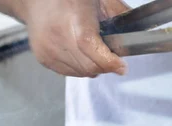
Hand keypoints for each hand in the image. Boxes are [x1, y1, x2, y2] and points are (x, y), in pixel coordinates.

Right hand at [15, 0, 130, 77]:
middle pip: (90, 67)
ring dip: (93, 67)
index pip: (92, 49)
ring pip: (81, 73)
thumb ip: (119, 15)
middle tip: (111, 56)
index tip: (122, 66)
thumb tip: (137, 34)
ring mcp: (49, 50)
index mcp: (73, 20)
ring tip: (92, 49)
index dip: (109, 62)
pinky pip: (70, 73)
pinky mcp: (44, 59)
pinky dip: (80, 67)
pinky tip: (79, 51)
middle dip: (105, 65)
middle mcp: (58, 37)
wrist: (35, 0)